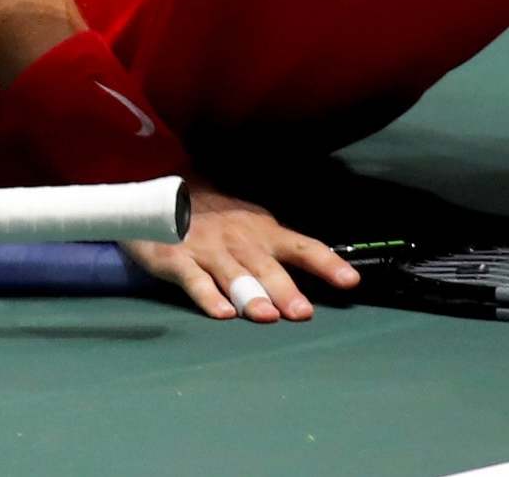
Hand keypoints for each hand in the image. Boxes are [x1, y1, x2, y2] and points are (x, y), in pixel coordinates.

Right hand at [123, 180, 359, 321]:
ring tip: (266, 316)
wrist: (158, 191)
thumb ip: (278, 250)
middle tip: (301, 312)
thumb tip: (322, 273)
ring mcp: (207, 249)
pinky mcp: (177, 258)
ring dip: (250, 295)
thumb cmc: (215, 216)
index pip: (301, 247)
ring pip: (233, 275)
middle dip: (284, 290)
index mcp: (262, 232)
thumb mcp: (251, 225)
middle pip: (265, 266)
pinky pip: (194, 279)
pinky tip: (221, 312)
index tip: (349, 281)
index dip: (325, 263)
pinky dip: (208, 296)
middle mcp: (239, 240)